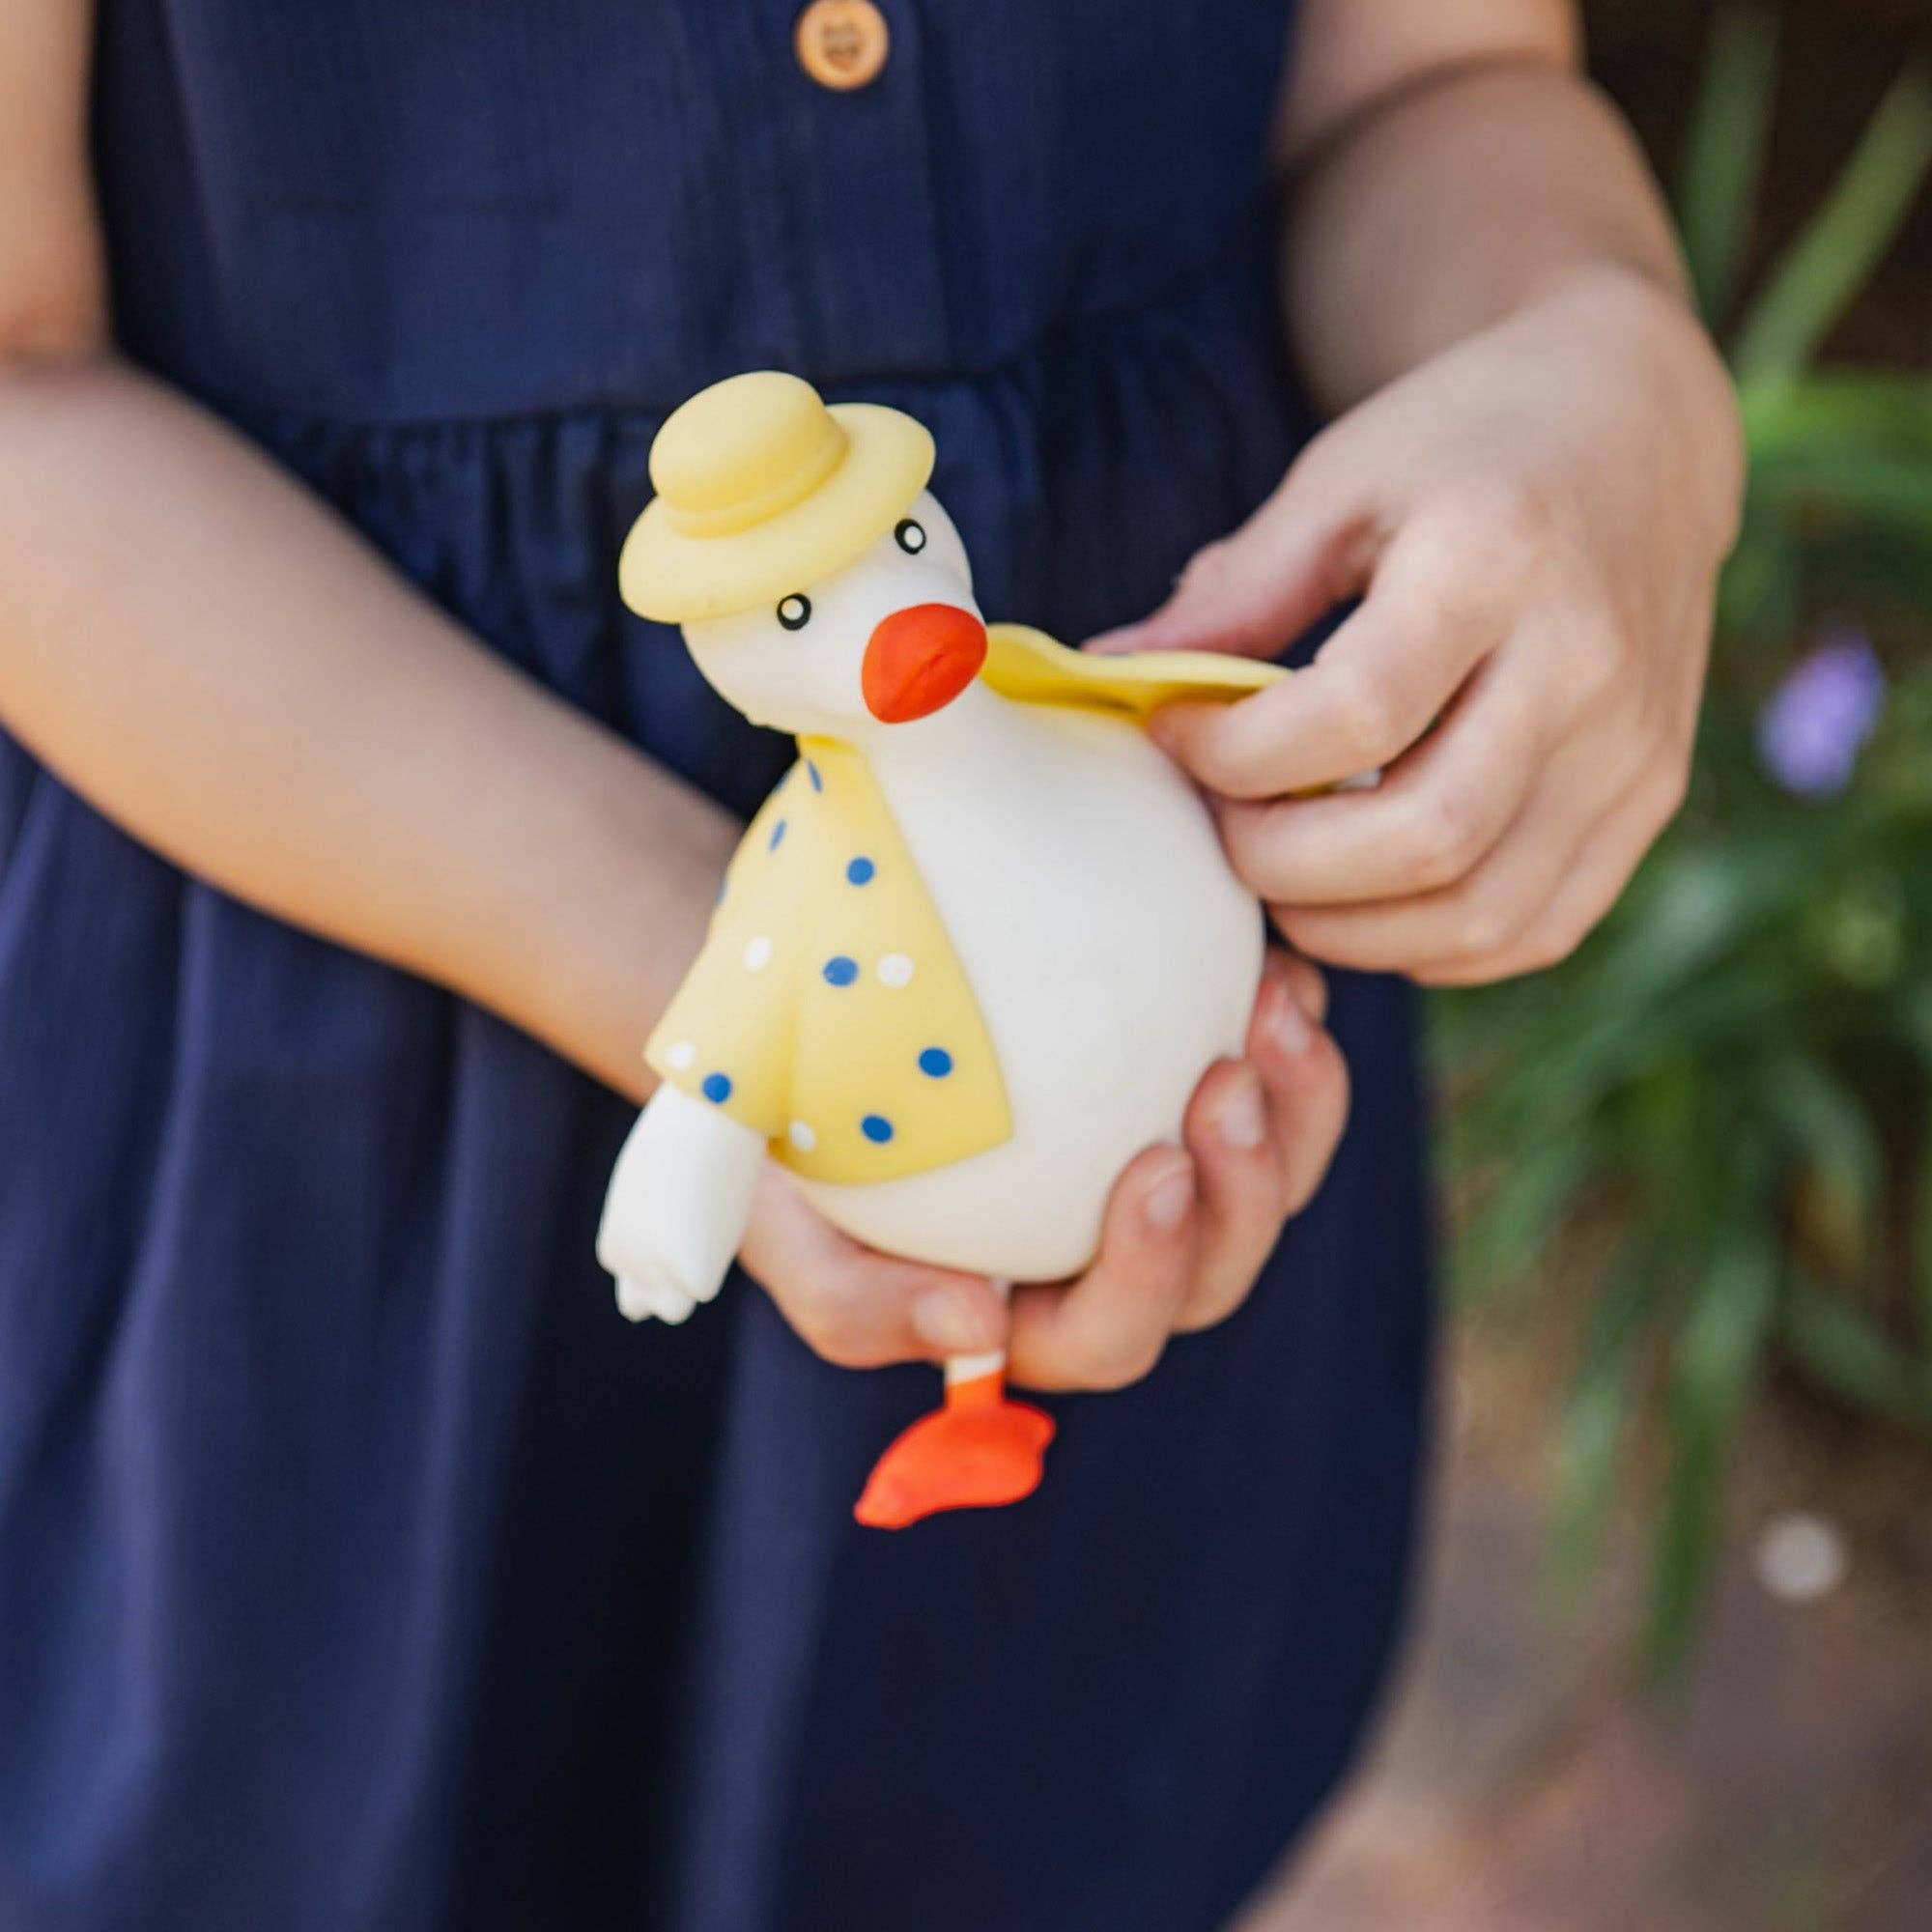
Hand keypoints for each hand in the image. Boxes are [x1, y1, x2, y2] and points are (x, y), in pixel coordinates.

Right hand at [737, 950, 1348, 1388]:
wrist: (791, 1023)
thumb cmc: (777, 1142)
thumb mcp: (778, 1224)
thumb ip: (855, 1302)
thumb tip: (979, 1326)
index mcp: (1030, 1321)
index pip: (1113, 1335)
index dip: (1151, 1272)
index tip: (1151, 1166)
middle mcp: (1105, 1260)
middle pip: (1217, 1265)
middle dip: (1250, 1186)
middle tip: (1230, 1079)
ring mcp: (1152, 1171)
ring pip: (1269, 1175)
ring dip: (1295, 1107)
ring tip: (1277, 1006)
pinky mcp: (1178, 1090)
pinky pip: (1271, 1081)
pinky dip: (1285, 1031)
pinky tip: (1274, 960)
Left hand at [1093, 267, 1742, 984]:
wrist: (1642, 429)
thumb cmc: (1466, 446)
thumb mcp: (1340, 480)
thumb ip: (1235, 591)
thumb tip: (1110, 678)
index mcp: (1498, 557)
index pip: (1353, 716)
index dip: (1236, 756)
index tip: (1174, 735)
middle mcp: (1587, 664)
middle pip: (1423, 839)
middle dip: (1281, 867)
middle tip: (1220, 829)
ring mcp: (1633, 746)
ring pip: (1480, 914)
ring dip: (1350, 929)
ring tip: (1280, 873)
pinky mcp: (1653, 799)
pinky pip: (1536, 928)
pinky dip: (1433, 946)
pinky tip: (1367, 897)